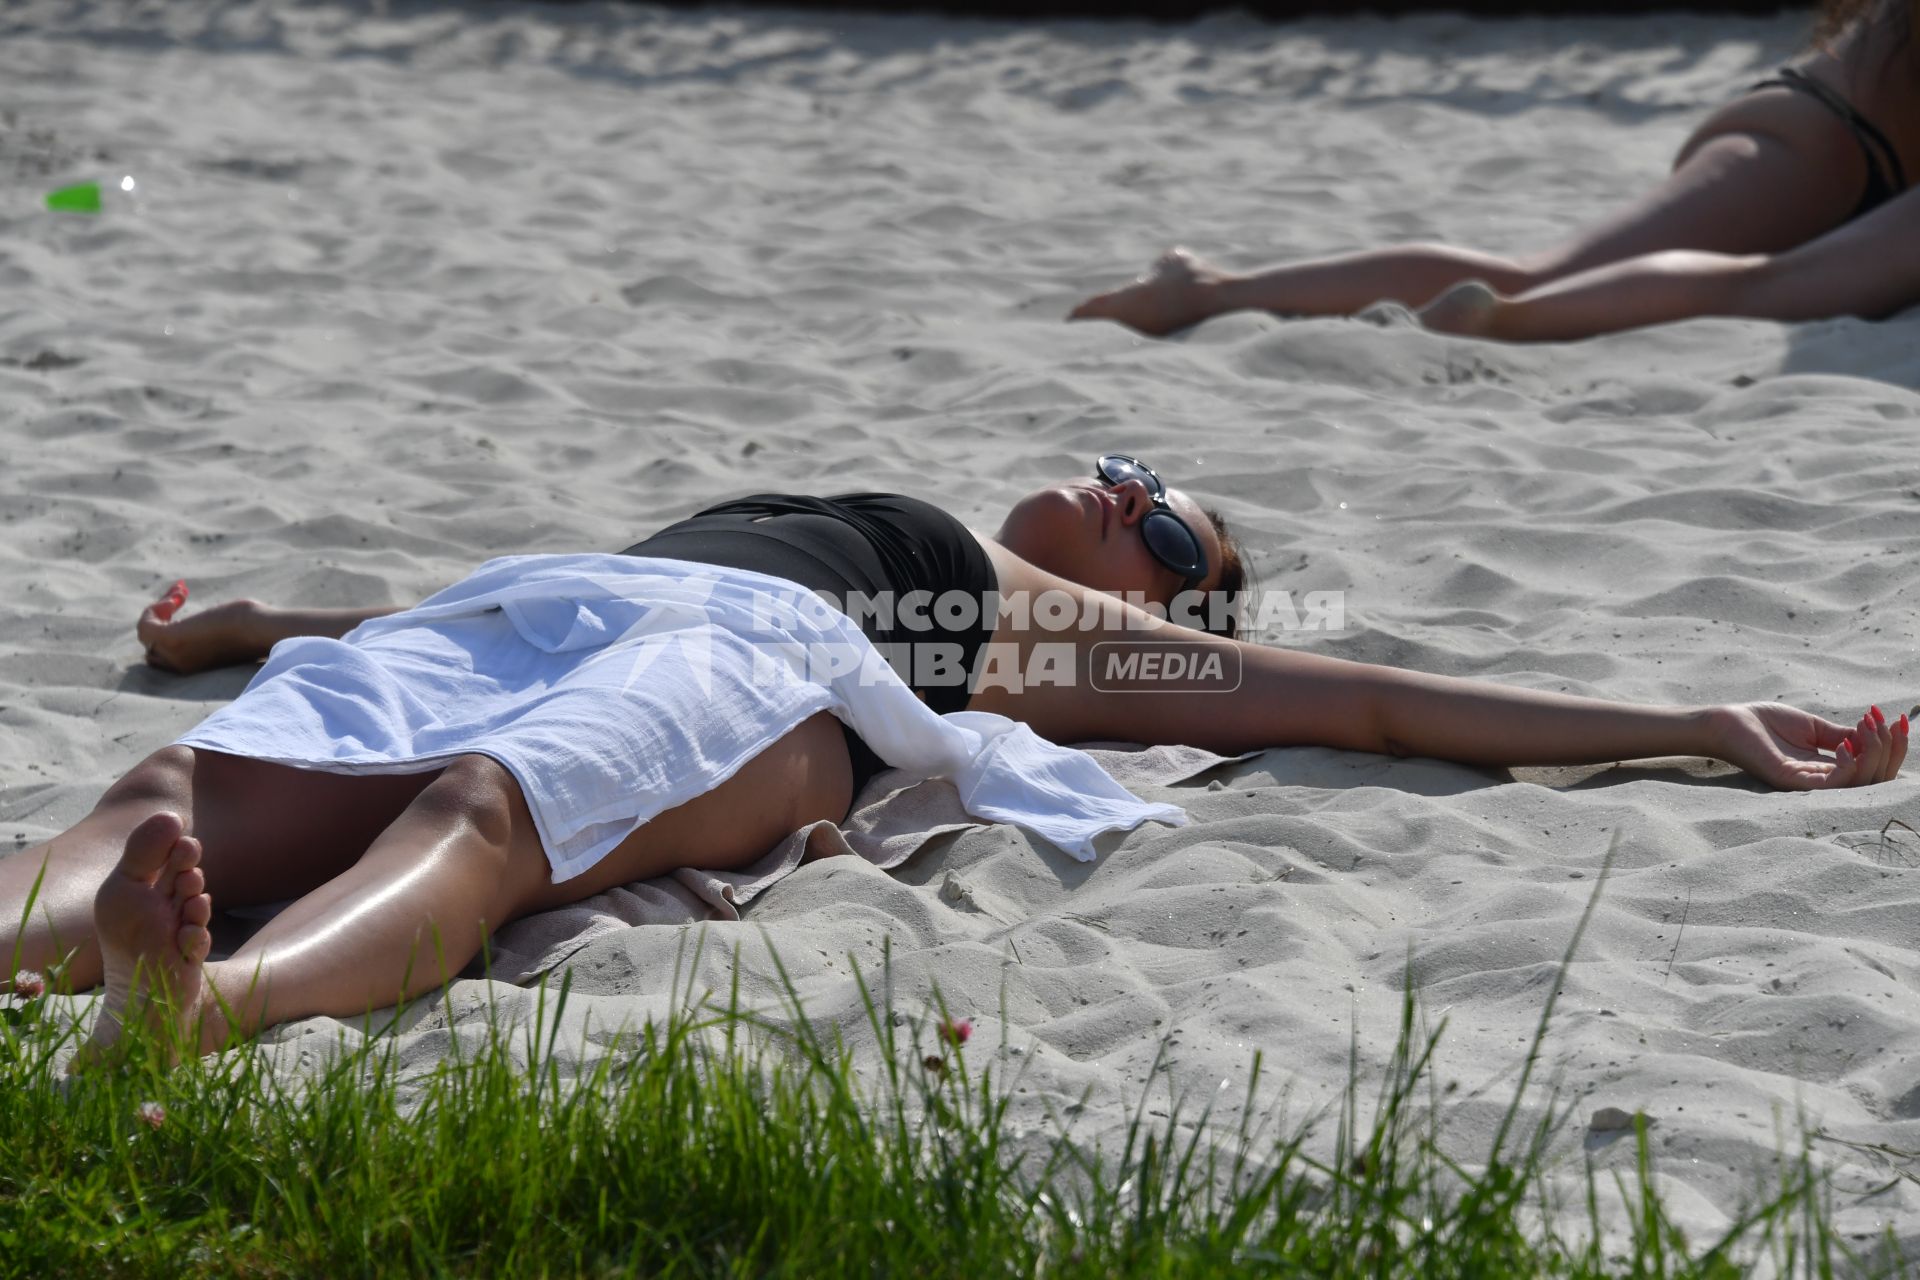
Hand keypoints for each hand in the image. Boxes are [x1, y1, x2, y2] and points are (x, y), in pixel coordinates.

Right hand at [137, 590, 272, 673]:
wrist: (263, 631)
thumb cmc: (258, 629)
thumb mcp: (230, 631)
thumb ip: (212, 631)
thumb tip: (212, 620)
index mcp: (196, 667)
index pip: (166, 654)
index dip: (170, 628)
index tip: (183, 603)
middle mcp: (182, 666)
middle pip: (152, 646)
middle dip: (160, 618)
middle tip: (179, 595)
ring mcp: (176, 655)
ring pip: (147, 634)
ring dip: (158, 609)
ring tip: (180, 593)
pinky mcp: (173, 639)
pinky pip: (145, 627)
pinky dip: (153, 609)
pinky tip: (176, 597)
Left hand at [1708, 702, 1908, 789]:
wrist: (1731, 722)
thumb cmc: (1767, 723)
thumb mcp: (1814, 727)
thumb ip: (1844, 735)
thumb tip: (1876, 735)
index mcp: (1829, 766)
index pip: (1874, 767)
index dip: (1893, 747)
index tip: (1899, 720)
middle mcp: (1823, 779)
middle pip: (1875, 779)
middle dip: (1890, 751)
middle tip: (1884, 723)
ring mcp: (1809, 783)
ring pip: (1860, 783)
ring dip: (1874, 754)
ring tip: (1867, 727)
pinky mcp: (1793, 782)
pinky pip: (1833, 783)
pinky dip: (1849, 766)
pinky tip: (1847, 746)